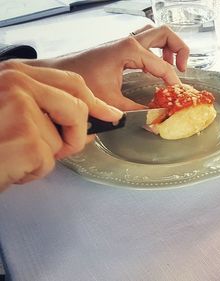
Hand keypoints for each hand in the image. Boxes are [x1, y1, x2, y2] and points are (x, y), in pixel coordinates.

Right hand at [0, 61, 122, 189]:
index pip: (71, 82)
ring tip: (12, 153)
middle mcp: (17, 86)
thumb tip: (87, 118)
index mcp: (14, 75)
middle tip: (61, 147)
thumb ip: (42, 105)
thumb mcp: (9, 110)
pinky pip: (49, 161)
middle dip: (75, 134)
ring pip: (61, 140)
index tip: (110, 113)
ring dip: (43, 156)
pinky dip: (32, 171)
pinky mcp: (26, 138)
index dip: (95, 100)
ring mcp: (21, 110)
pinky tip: (9, 165)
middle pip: (77, 108)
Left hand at [27, 25, 189, 110]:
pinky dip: (156, 50)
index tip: (176, 94)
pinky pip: (146, 41)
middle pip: (165, 33)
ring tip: (172, 67)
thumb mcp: (111, 101)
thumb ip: (136, 112)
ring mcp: (124, 42)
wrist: (58, 75)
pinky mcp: (119, 47)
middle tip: (182, 69)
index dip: (173, 80)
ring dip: (168, 47)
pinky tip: (154, 68)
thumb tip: (155, 121)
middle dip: (179, 49)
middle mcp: (128, 41)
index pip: (161, 64)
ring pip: (156, 33)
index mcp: (129, 50)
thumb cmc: (80, 83)